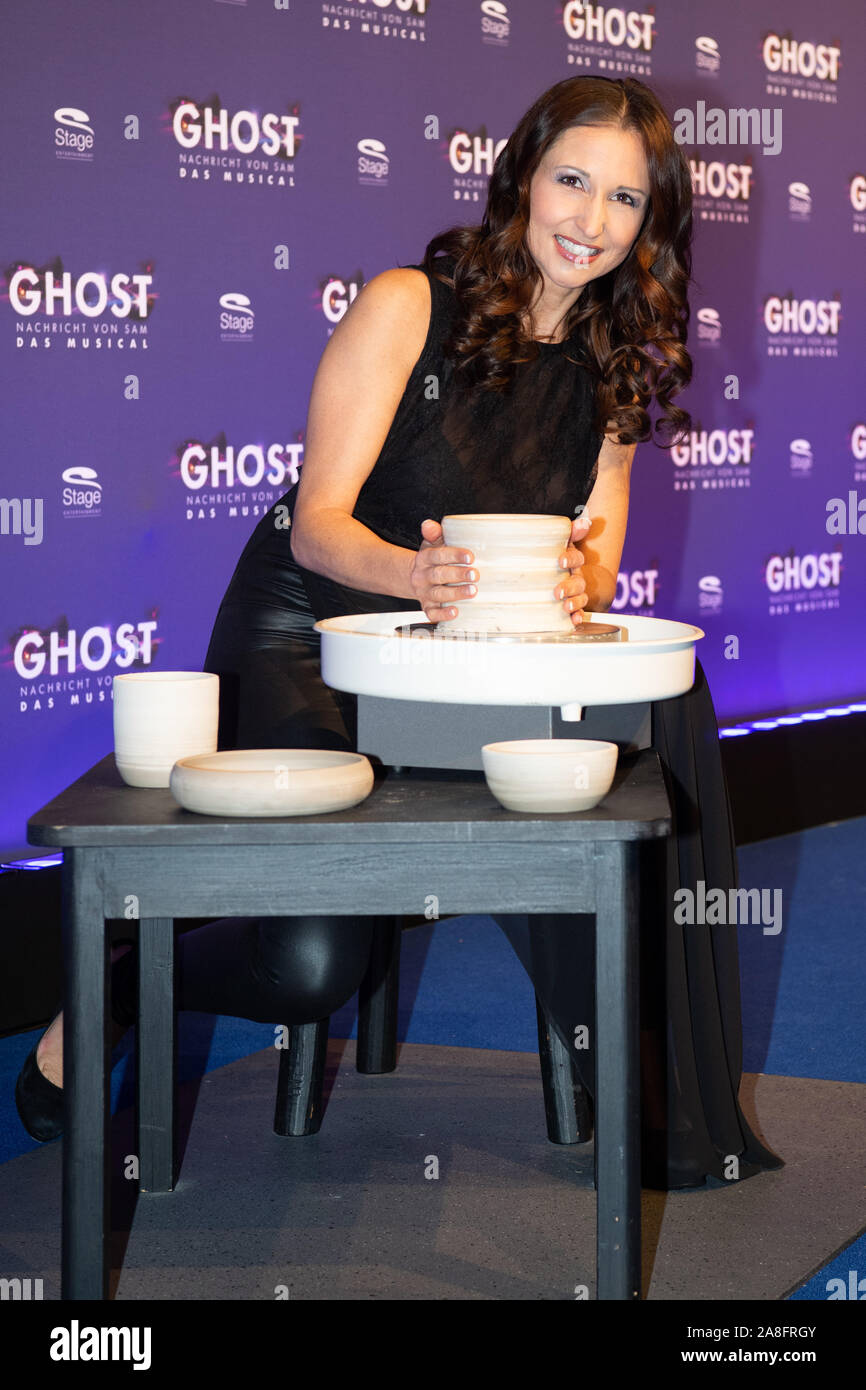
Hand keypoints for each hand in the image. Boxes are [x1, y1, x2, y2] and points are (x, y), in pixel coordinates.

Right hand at [409, 518, 476, 622]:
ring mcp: (424, 593)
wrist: (414, 578)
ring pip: (438, 594)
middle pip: (439, 575)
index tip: (470, 557)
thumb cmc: (431, 560)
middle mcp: (422, 576)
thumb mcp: (431, 545)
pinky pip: (432, 613)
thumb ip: (434, 534)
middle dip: (458, 575)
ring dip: (456, 593)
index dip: (453, 555)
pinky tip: (455, 612)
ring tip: (472, 591)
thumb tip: (429, 524)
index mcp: (424, 558)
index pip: (437, 555)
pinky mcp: (427, 607)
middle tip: (475, 574)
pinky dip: (442, 614)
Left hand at [556, 511, 592, 625]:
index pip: (576, 558)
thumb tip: (585, 523)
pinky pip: (578, 611)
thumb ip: (569, 533)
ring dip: (575, 602)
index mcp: (571, 560)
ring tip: (566, 607)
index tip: (560, 560)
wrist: (547, 576)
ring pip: (580, 597)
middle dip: (569, 586)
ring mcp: (575, 592)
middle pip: (578, 581)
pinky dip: (577, 616)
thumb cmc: (551, 558)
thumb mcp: (557, 544)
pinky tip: (574, 621)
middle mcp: (576, 576)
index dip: (570, 558)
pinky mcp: (571, 606)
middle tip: (557, 592)